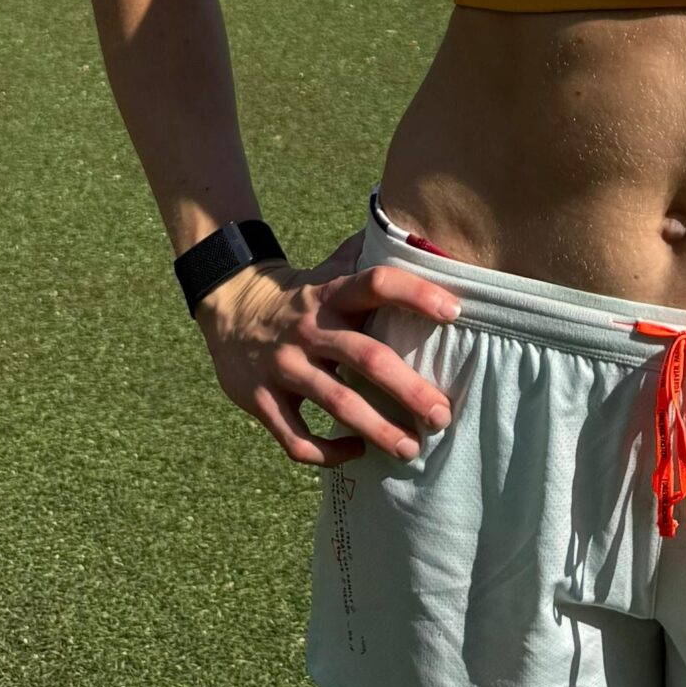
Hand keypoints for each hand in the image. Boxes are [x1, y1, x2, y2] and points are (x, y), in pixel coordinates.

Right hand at [193, 230, 460, 467]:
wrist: (230, 305)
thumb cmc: (302, 293)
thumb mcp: (330, 267)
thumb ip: (371, 254)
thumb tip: (422, 234)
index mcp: (331, 293)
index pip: (377, 284)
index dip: (416, 294)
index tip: (454, 312)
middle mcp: (309, 328)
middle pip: (366, 358)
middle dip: (408, 390)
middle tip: (442, 415)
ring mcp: (283, 366)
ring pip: (335, 403)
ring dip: (377, 429)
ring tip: (411, 449)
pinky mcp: (261, 400)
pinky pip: (296, 438)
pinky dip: (328, 451)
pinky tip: (356, 451)